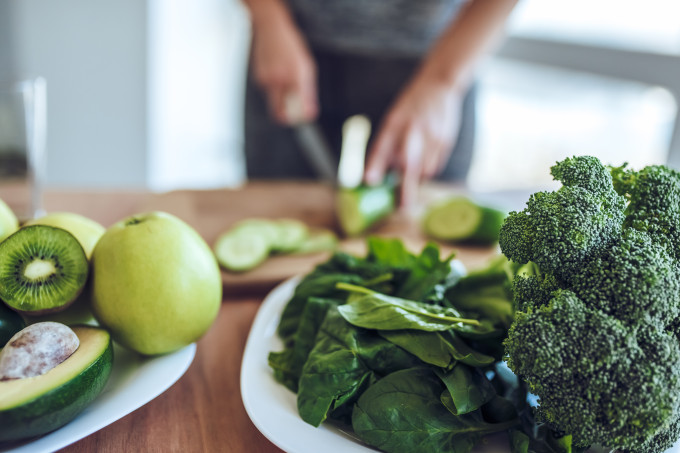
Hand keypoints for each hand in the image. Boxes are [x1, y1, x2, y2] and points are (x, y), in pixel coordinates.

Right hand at [249, 5, 317, 123]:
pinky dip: (275, 88)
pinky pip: (269, 92)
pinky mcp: (258, 79)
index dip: (299, 118)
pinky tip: (278, 73)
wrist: (271, 28)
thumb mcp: (307, 68)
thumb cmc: (291, 47)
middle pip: (280, 113)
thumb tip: (311, 113)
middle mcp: (279, 80)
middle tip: (296, 113)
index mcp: (294, 77)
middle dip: (288, 116)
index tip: (304, 118)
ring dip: (282, 98)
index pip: (296, 108)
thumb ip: (308, 93)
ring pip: (274, 102)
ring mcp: (266, 80)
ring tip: (287, 80)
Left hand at [364, 74, 463, 207]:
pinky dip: (426, 170)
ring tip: (410, 179)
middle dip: (406, 187)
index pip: (383, 145)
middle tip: (402, 206)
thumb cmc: (411, 106)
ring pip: (424, 170)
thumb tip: (377, 175)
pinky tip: (424, 160)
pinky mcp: (445, 142)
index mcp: (395, 121)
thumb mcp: (394, 119)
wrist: (440, 85)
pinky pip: (434, 166)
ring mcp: (432, 136)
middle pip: (409, 164)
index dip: (376, 164)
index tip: (369, 181)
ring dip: (416, 179)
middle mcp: (413, 129)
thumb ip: (387, 145)